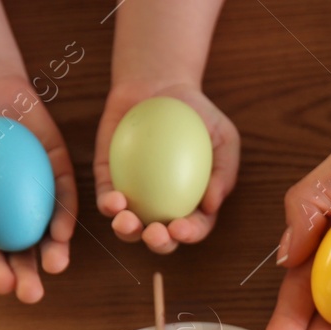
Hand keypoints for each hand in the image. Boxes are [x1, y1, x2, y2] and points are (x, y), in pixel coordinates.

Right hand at [0, 75, 77, 302]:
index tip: (4, 286)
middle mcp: (16, 216)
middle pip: (25, 254)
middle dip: (29, 276)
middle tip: (32, 293)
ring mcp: (39, 197)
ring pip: (50, 234)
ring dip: (54, 253)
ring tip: (55, 266)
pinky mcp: (59, 174)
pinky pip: (64, 199)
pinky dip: (64, 216)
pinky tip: (63, 231)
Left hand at [94, 82, 238, 253]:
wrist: (159, 83)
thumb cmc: (198, 113)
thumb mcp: (224, 136)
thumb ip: (224, 171)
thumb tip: (212, 206)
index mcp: (193, 204)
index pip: (193, 227)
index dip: (189, 235)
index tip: (181, 227)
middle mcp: (162, 207)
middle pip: (159, 237)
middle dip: (157, 243)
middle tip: (155, 233)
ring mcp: (134, 196)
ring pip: (127, 227)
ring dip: (126, 232)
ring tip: (127, 221)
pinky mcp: (108, 180)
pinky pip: (105, 198)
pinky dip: (107, 205)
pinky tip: (113, 200)